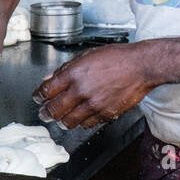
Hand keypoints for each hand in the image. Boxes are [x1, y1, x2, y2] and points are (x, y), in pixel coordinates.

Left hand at [33, 43, 156, 129]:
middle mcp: (81, 90)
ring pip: (69, 121)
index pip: (47, 90)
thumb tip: (51, 78)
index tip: (38, 98)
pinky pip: (87, 124)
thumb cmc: (117, 57)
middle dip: (46, 113)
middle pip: (54, 109)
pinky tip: (80, 118)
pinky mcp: (105, 114)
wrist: (141, 66)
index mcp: (74, 73)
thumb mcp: (87, 55)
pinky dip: (81, 122)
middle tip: (44, 113)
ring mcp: (93, 104)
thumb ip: (67, 68)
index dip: (39, 96)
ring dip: (62, 121)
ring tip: (61, 119)